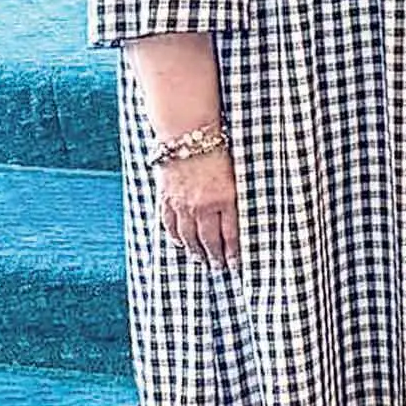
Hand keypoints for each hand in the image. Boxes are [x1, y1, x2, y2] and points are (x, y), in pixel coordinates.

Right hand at [155, 145, 240, 267]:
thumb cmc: (219, 150)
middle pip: (208, 240)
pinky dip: (175, 237)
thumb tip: (239, 221)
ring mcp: (182, 204)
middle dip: (214, 257)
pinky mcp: (167, 199)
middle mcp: (203, 205)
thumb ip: (235, 199)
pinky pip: (170, 224)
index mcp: (225, 199)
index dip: (232, 253)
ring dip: (195, 251)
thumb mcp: (236, 175)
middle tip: (218, 269)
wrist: (188, 135)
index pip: (230, 235)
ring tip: (201, 261)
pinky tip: (180, 244)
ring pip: (188, 236)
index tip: (236, 265)